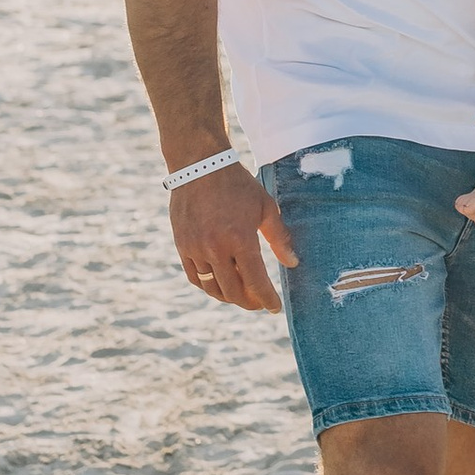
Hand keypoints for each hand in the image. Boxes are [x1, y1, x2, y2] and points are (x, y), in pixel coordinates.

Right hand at [171, 158, 290, 313]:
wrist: (200, 166)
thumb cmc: (238, 184)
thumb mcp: (265, 207)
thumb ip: (279, 238)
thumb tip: (293, 263)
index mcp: (240, 239)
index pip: (256, 281)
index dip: (267, 299)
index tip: (275, 308)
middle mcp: (215, 248)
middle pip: (233, 291)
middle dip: (250, 302)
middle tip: (260, 303)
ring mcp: (195, 249)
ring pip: (213, 288)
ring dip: (229, 297)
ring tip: (242, 295)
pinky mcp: (182, 246)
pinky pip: (195, 277)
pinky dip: (209, 287)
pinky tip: (220, 285)